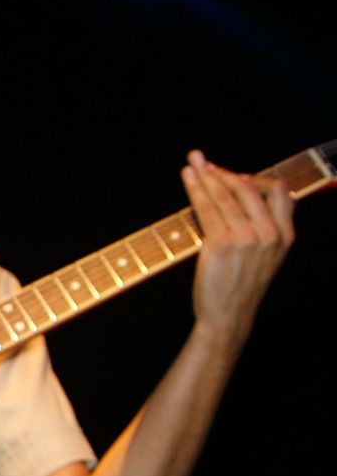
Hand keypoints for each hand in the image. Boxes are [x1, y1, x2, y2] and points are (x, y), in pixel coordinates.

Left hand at [181, 149, 293, 339]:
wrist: (228, 316)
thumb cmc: (241, 285)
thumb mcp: (264, 257)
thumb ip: (262, 229)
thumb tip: (240, 197)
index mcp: (286, 236)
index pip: (280, 193)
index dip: (257, 178)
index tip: (235, 175)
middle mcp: (270, 234)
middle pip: (249, 188)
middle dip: (223, 171)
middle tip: (202, 160)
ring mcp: (247, 238)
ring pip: (225, 196)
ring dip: (206, 176)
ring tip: (192, 163)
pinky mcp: (222, 244)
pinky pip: (207, 208)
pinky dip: (196, 190)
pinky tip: (188, 179)